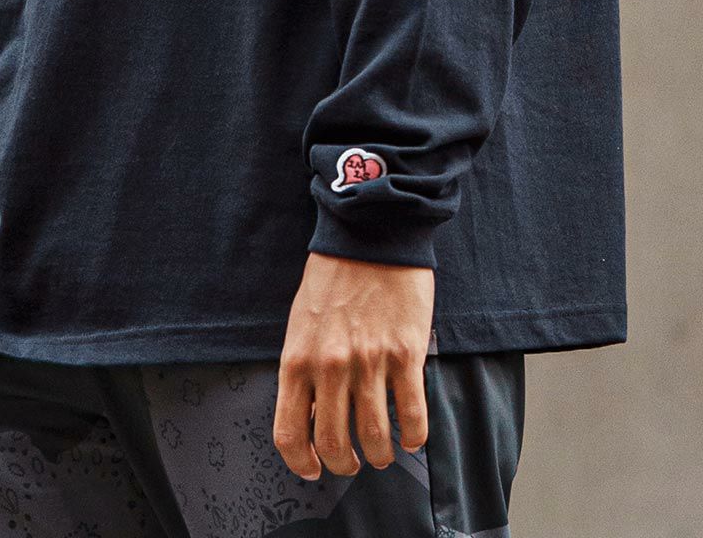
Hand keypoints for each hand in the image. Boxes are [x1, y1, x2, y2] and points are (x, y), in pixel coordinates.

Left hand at [273, 251, 434, 480]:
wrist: (370, 235)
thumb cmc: (333, 277)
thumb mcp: (301, 323)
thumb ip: (303, 369)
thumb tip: (311, 415)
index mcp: (297, 360)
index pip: (289, 433)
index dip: (301, 462)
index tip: (313, 468)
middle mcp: (330, 367)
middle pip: (334, 445)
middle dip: (344, 464)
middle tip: (353, 462)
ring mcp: (369, 363)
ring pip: (375, 438)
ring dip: (380, 456)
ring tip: (383, 453)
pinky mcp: (405, 355)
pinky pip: (411, 417)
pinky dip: (413, 437)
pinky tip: (411, 436)